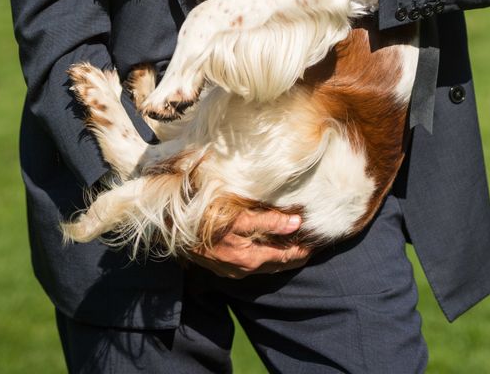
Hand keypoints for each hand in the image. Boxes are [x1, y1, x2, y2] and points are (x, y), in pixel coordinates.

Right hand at [190, 209, 310, 277]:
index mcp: (250, 259)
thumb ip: (269, 221)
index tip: (317, 243)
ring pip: (264, 265)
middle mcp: (243, 270)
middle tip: (311, 246)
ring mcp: (232, 270)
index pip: (285, 257)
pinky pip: (252, 263)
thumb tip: (297, 223)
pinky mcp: (223, 266)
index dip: (302, 250)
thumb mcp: (240, 218)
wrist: (173, 230)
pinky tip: (267, 247)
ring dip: (280, 257)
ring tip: (294, 245)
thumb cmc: (207, 220)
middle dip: (295, 256)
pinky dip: (265, 256)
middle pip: (277, 265)